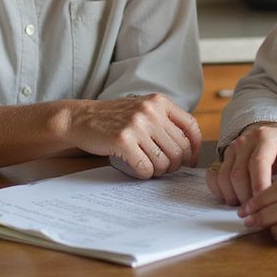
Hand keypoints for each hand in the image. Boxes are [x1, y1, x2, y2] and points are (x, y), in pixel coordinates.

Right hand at [60, 94, 200, 177]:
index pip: (191, 126)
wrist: (81, 118)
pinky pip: (146, 168)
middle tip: (165, 168)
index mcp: (158, 102)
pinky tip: (138, 169)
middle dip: (175, 164)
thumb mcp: (142, 109)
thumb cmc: (113, 118)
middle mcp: (150, 111)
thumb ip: (164, 122)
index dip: (195, 148)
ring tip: (150, 167)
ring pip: (165, 161)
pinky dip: (145, 174)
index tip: (190, 160)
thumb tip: (189, 150)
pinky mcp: (123, 141)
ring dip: (160, 171)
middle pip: (180, 148)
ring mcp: (136, 125)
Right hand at [207, 123, 276, 205]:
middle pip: (238, 174)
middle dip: (247, 197)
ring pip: (224, 177)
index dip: (259, 185)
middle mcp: (243, 142)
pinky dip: (220, 191)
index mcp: (264, 137)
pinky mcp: (222, 159)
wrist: (269, 133)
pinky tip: (233, 200)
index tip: (265, 203)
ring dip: (234, 197)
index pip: (258, 163)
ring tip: (249, 209)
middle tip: (259, 213)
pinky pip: (213, 177)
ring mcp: (230, 150)